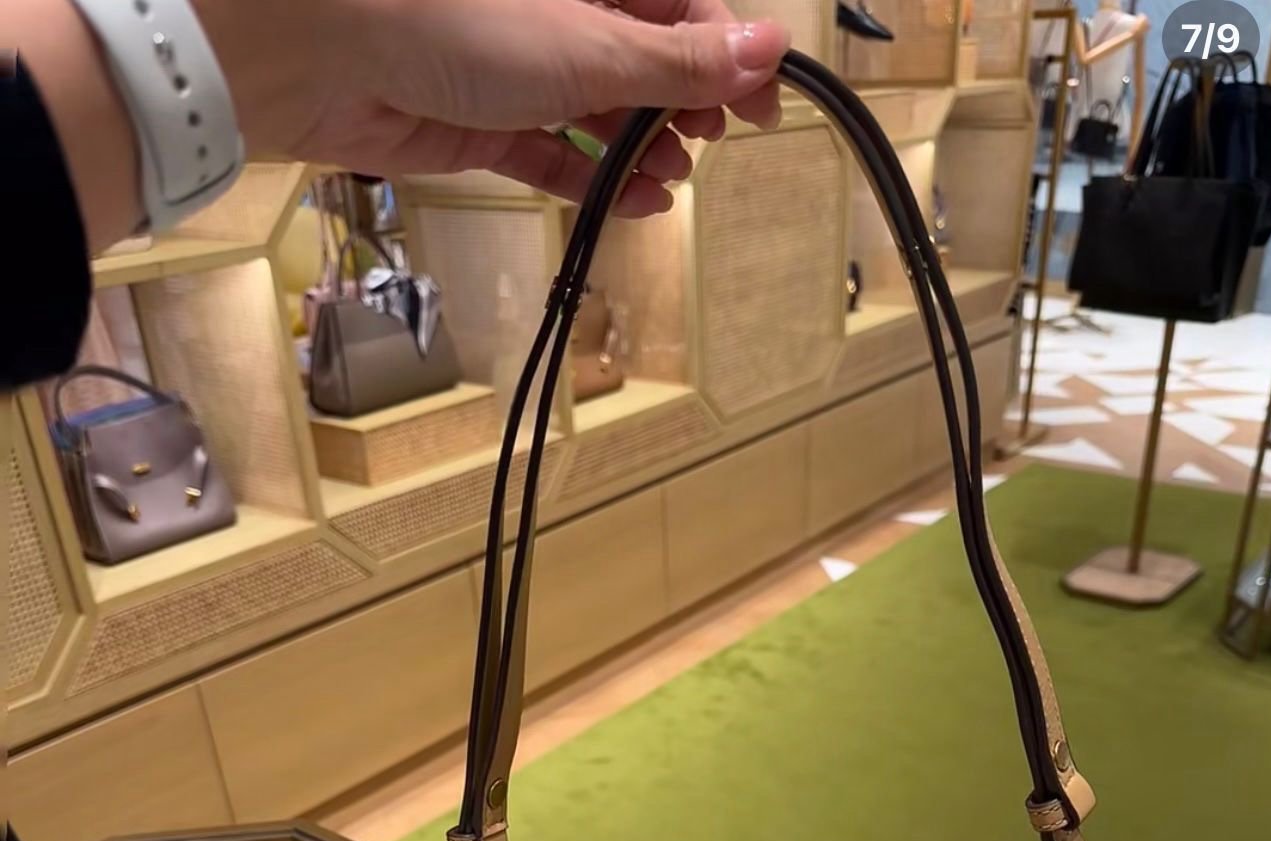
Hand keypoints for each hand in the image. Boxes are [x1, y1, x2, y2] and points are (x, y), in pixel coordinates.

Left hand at [195, 0, 789, 216]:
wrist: (315, 48)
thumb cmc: (448, 15)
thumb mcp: (588, 43)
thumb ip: (674, 61)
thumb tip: (766, 49)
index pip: (683, 7)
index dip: (729, 55)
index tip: (763, 107)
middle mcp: (558, 12)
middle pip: (644, 59)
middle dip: (684, 105)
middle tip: (709, 145)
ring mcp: (516, 69)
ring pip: (600, 111)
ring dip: (642, 149)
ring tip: (670, 182)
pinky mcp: (479, 123)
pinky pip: (552, 154)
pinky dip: (593, 179)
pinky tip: (634, 202)